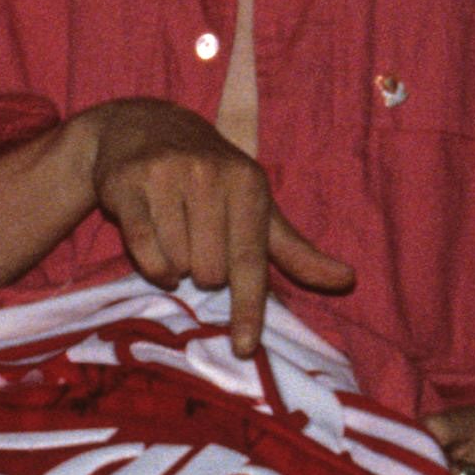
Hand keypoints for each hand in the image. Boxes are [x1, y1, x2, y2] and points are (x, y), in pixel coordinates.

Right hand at [80, 99, 356, 361]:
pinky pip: (144, 251)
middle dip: (206, 272)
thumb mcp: (256, 207)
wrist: (145, 127)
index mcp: (248, 183)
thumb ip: (295, 250)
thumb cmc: (212, 177)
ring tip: (176, 234)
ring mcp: (166, 176)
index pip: (250, 260)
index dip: (248, 308)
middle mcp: (209, 175)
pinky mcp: (127, 184)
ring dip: (177, 265)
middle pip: (210, 272)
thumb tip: (347, 280)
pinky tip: (156, 243)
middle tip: (200, 242)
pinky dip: (152, 264)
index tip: (244, 347)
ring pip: (176, 264)